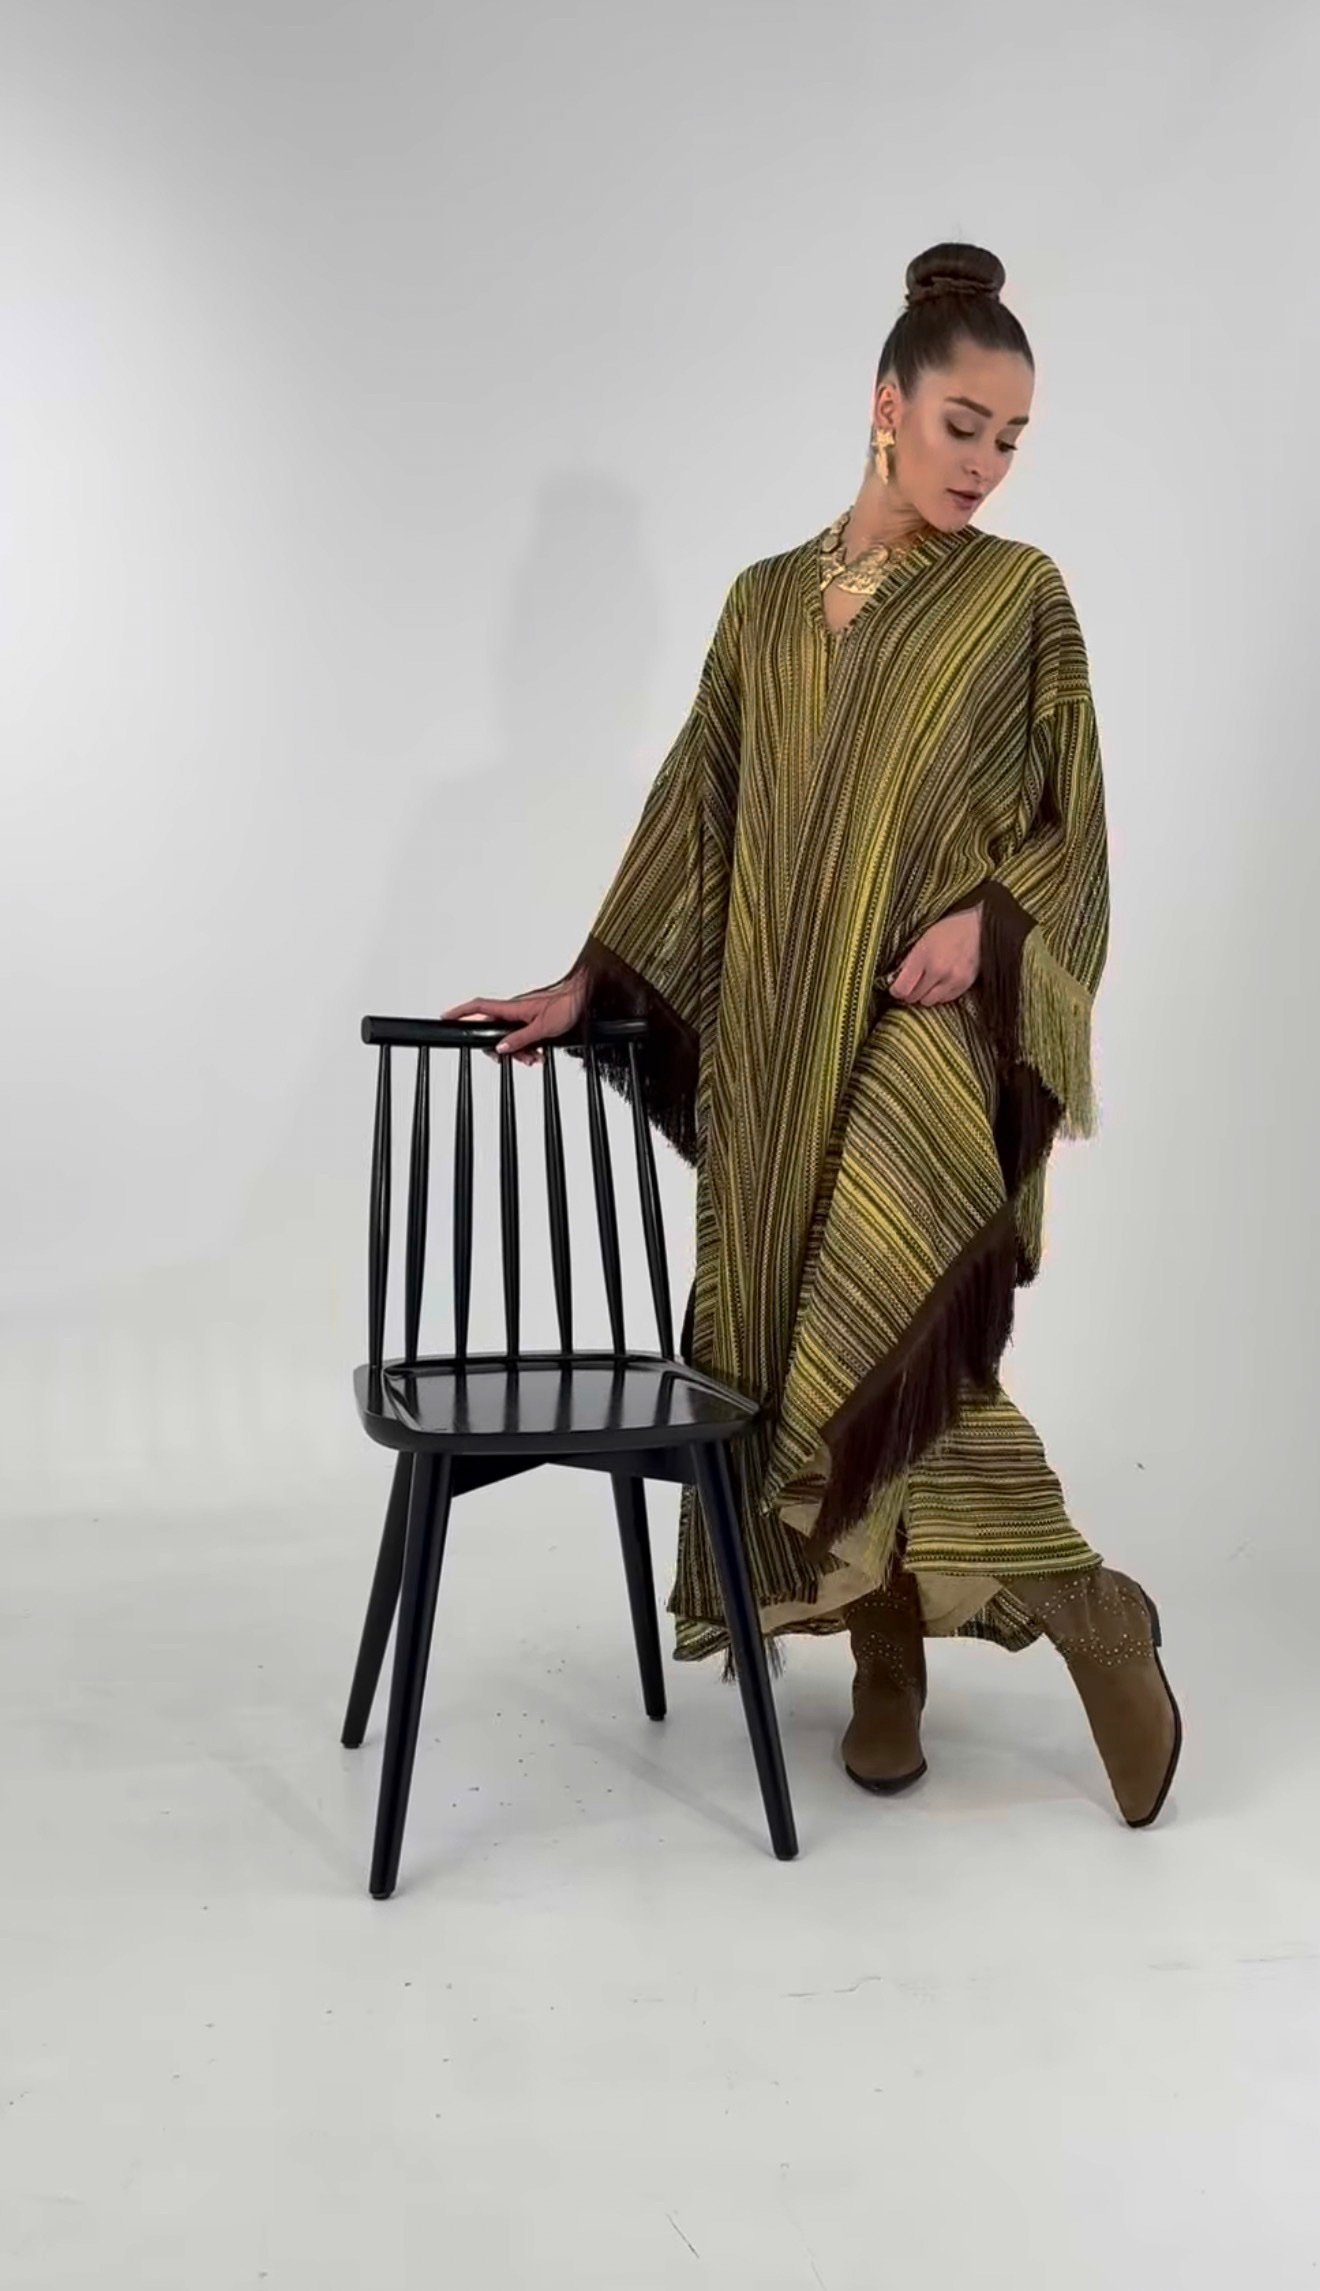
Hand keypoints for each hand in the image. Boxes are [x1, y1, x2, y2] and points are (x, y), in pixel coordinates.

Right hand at [439, 969, 588, 1064]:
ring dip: (520, 1051)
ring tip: (536, 1058)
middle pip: (494, 1031)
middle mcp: (514, 1010)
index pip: (479, 1007)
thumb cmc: (567, 1005)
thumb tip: (501, 1048)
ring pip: (510, 1037)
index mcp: (512, 1008)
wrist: (584, 997)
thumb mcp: (543, 1027)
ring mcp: (523, 1015)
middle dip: (502, 1049)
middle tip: (518, 1059)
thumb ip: (521, 1038)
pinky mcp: (532, 1019)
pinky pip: (523, 1036)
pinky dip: (529, 1047)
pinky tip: (540, 1053)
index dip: (460, 1011)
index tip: (445, 1017)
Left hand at [886, 906, 981, 1006]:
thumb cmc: (949, 930)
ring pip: (928, 1002)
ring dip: (924, 995)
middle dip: (909, 992)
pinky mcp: (964, 986)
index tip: (896, 987)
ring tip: (926, 983)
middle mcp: (939, 971)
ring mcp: (953, 980)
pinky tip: (940, 982)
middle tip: (911, 983)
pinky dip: (939, 995)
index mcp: (924, 957)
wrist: (980, 929)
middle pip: (914, 997)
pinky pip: (944, 1000)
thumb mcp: (923, 939)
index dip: (896, 990)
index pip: (902, 988)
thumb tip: (896, 978)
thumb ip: (909, 960)